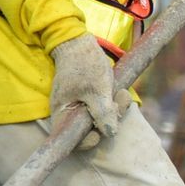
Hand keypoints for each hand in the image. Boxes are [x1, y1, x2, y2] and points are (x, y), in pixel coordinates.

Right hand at [47, 34, 125, 150]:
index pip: (72, 141)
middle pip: (90, 131)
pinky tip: (120, 92)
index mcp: (62, 113)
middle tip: (119, 102)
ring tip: (122, 94)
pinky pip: (103, 110)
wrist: (80, 44)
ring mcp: (78, 107)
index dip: (88, 141)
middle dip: (109, 121)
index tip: (101, 131)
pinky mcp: (88, 101)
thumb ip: (102, 112)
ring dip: (115, 110)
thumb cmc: (85, 65)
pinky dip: (113, 104)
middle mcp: (68, 113)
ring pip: (100, 120)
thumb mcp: (97, 90)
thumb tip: (109, 133)